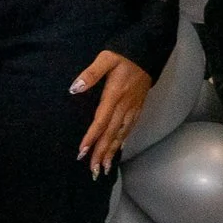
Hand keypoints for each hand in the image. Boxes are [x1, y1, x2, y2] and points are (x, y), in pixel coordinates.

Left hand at [72, 50, 151, 176]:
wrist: (148, 52)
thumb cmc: (124, 54)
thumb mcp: (106, 58)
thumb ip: (91, 74)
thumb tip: (74, 88)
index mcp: (115, 95)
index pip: (101, 121)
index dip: (92, 137)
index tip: (83, 152)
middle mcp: (124, 105)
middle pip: (111, 133)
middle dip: (101, 152)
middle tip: (93, 170)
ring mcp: (133, 108)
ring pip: (121, 134)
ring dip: (112, 151)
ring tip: (104, 167)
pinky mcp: (138, 107)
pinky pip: (130, 128)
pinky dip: (123, 141)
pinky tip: (119, 149)